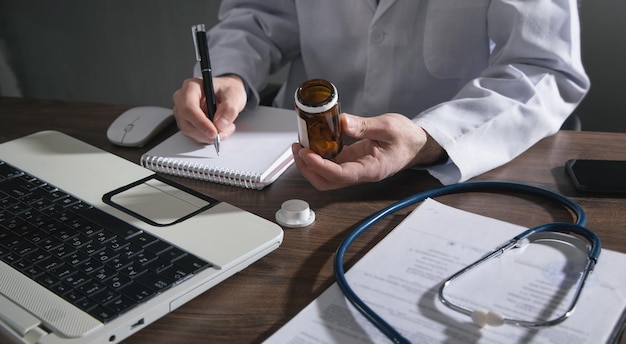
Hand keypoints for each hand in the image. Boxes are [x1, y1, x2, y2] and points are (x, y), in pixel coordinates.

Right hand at [172, 75, 246, 143]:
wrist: (228, 94)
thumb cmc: (228, 90)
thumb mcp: (234, 96)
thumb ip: (229, 110)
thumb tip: (220, 125)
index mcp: (191, 87)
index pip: (188, 108)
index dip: (200, 123)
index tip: (214, 132)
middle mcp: (183, 99)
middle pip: (187, 122)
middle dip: (206, 132)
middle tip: (223, 133)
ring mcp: (182, 111)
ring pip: (190, 131)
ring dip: (208, 136)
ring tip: (225, 129)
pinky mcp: (187, 122)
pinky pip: (194, 134)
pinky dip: (207, 136)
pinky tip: (218, 130)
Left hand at [292, 113, 444, 189]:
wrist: (416, 145)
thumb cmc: (406, 138)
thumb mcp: (388, 126)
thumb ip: (364, 125)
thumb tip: (342, 123)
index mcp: (371, 169)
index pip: (340, 175)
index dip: (320, 166)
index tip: (306, 153)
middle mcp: (360, 173)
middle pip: (327, 182)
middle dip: (308, 168)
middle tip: (298, 149)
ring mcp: (354, 169)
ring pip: (325, 176)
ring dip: (309, 164)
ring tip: (301, 145)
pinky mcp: (351, 162)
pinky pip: (330, 164)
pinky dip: (318, 156)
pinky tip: (313, 142)